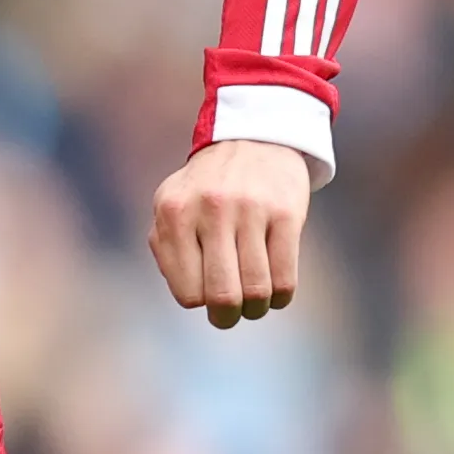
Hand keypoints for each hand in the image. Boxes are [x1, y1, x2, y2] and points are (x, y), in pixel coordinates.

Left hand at [149, 137, 314, 328]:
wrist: (254, 137)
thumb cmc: (207, 186)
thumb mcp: (171, 205)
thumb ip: (166, 248)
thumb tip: (189, 296)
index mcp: (175, 213)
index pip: (187, 291)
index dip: (199, 301)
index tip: (206, 294)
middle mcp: (211, 209)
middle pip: (222, 295)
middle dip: (227, 317)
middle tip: (230, 315)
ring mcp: (251, 210)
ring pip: (257, 291)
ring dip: (256, 308)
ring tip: (254, 303)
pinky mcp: (287, 213)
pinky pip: (286, 278)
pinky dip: (281, 297)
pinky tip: (276, 291)